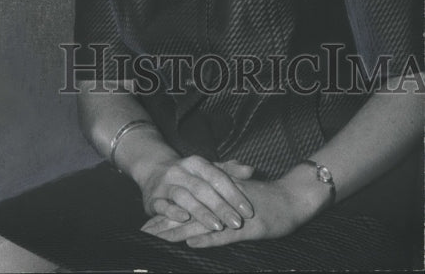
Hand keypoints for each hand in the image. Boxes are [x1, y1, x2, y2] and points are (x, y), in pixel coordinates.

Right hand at [138, 156, 254, 234]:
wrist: (153, 170)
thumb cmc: (188, 174)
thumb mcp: (207, 169)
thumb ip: (229, 171)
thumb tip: (251, 171)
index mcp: (196, 163)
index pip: (217, 177)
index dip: (233, 194)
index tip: (248, 211)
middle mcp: (180, 171)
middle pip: (202, 188)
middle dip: (221, 206)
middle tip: (237, 223)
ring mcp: (165, 184)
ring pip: (183, 197)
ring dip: (201, 212)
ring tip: (217, 226)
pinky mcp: (153, 198)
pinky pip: (162, 204)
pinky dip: (173, 211)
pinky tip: (185, 219)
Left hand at [141, 173, 316, 247]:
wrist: (293, 197)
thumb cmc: (267, 200)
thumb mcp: (239, 197)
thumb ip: (219, 202)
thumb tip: (199, 215)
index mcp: (218, 196)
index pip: (188, 205)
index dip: (169, 214)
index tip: (148, 224)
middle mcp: (222, 202)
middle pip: (189, 213)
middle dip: (166, 223)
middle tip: (144, 232)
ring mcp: (233, 214)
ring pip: (201, 222)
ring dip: (179, 231)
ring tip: (158, 238)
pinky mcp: (248, 228)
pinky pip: (224, 234)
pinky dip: (207, 237)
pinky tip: (191, 242)